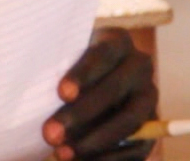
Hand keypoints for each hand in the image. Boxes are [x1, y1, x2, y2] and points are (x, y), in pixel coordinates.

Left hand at [43, 28, 157, 159]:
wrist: (88, 76)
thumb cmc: (64, 62)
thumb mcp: (60, 56)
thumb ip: (54, 69)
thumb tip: (36, 97)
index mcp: (116, 40)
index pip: (102, 54)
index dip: (83, 75)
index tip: (61, 93)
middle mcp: (139, 66)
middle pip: (115, 90)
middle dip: (81, 115)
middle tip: (50, 134)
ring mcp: (149, 95)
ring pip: (129, 121)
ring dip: (95, 142)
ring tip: (61, 154)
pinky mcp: (153, 125)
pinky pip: (139, 146)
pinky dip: (111, 158)